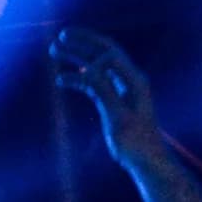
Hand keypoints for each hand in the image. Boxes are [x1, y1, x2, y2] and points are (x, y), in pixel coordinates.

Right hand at [50, 28, 164, 170]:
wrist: (148, 163)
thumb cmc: (136, 143)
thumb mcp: (118, 117)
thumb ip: (104, 91)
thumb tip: (89, 68)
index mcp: (135, 81)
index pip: (110, 52)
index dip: (89, 45)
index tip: (71, 54)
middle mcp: (130, 81)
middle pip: (103, 54)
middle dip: (82, 44)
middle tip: (59, 37)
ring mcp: (122, 91)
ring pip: (96, 67)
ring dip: (77, 58)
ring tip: (54, 51)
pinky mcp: (114, 102)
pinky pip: (94, 83)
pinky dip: (79, 79)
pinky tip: (62, 80)